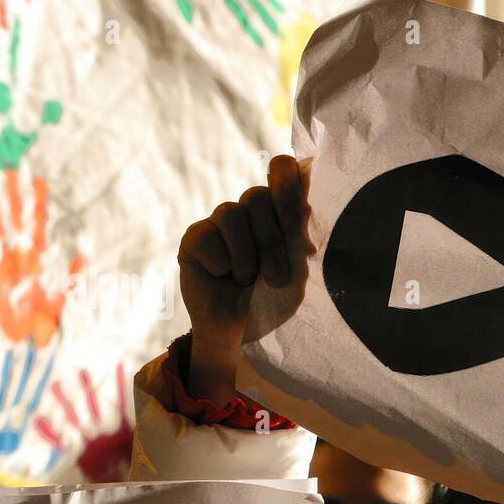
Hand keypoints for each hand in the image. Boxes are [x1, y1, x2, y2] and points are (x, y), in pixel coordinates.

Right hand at [178, 154, 313, 404]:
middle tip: (277, 277)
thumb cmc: (279, 300)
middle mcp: (251, 211)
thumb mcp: (300, 268)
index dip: (287, 184)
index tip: (295, 222)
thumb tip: (306, 194)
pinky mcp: (197, 238)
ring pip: (230, 213)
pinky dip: (220, 263)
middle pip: (256, 196)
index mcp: (280, 211)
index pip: (283, 169)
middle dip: (271, 240)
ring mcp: (221, 222)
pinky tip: (223, 277)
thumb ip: (300, 231)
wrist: (247, 333)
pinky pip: (206, 235)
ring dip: (247, 257)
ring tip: (249, 283)